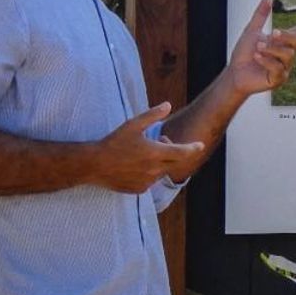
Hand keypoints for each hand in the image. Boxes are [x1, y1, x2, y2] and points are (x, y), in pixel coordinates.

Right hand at [91, 102, 205, 192]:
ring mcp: (147, 182)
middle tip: (160, 141)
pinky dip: (148, 173)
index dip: (193, 148)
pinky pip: (150, 181)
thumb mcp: (133, 124)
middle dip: (172, 151)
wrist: (94, 165)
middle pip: (173, 162)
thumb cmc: (113, 142)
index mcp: (155, 153)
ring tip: (143, 152)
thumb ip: (152, 115)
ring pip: (161, 171)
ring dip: (159, 162)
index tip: (201, 145)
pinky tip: (134, 165)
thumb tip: (168, 104)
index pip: (183, 153)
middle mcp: (154, 170)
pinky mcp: (139, 190)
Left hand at [224, 0, 295, 96]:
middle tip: (273, 32)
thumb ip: (260, 15)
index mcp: (284, 42)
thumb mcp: (251, 31)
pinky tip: (257, 56)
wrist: (234, 72)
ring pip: (288, 55)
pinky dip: (267, 60)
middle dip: (286, 36)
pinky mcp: (278, 79)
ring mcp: (285, 68)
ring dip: (272, 49)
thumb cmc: (244, 53)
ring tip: (258, 47)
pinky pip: (278, 68)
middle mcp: (288, 54)